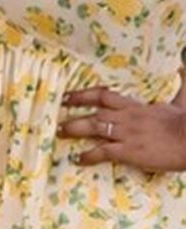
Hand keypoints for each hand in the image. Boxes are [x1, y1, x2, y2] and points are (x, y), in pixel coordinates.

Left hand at [60, 87, 185, 170]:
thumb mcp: (181, 102)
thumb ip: (180, 87)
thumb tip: (183, 69)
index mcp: (137, 107)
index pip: (105, 95)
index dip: (84, 94)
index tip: (68, 95)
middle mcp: (127, 118)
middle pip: (94, 111)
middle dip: (73, 112)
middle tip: (55, 114)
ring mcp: (126, 134)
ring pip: (93, 127)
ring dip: (73, 129)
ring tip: (59, 132)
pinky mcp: (128, 151)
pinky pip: (102, 152)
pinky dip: (88, 156)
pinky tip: (78, 159)